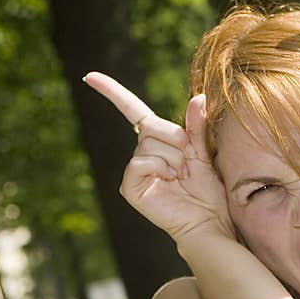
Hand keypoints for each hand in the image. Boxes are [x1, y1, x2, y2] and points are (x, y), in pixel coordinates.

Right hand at [83, 72, 235, 243]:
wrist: (209, 222)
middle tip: (188, 165)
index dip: (112, 92)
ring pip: (148, 145)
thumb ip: (197, 127)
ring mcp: (134, 171)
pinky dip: (159, 168)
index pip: (132, 110)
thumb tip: (198, 97)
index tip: (90, 76)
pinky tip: (170, 182)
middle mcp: (142, 153)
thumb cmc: (209, 191)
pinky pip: (140, 162)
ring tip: (181, 177)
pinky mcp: (130, 187)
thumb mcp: (205, 152)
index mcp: (158, 141)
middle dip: (177, 142)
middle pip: (151, 126)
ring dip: (173, 159)